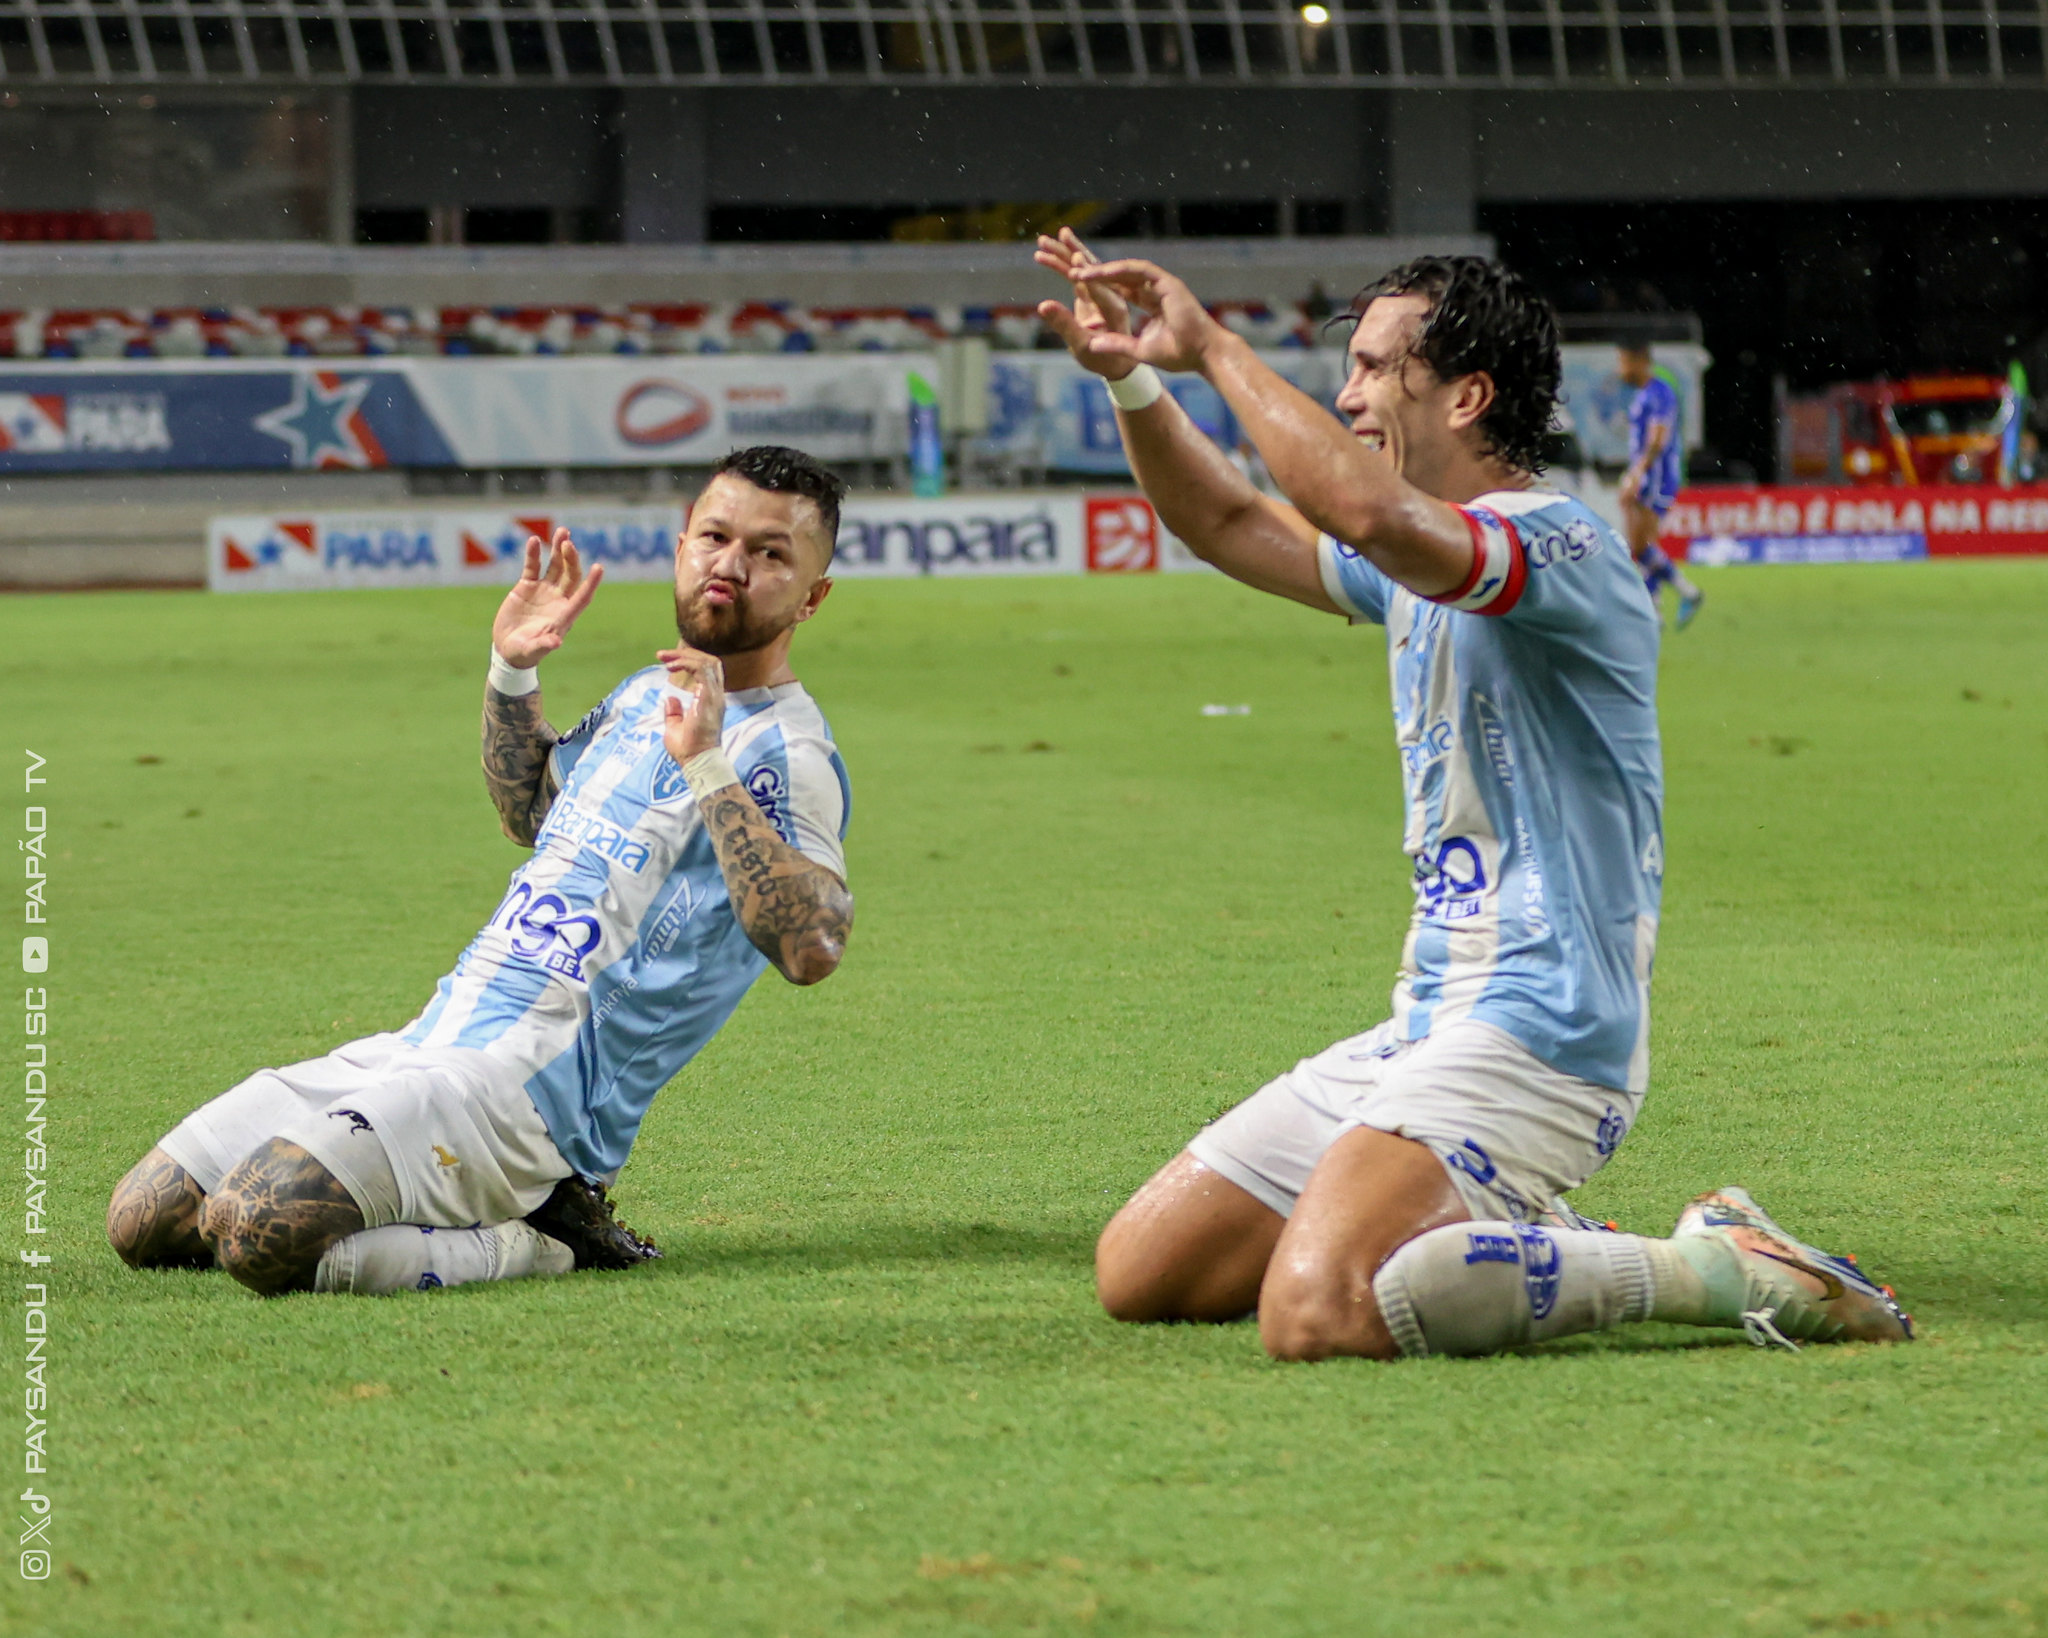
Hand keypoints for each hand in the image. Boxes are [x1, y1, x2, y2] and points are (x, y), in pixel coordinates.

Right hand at [491, 528, 602, 668]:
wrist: (508, 649)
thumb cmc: (525, 653)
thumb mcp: (533, 650)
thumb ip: (544, 645)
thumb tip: (556, 643)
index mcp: (564, 615)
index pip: (582, 596)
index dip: (591, 583)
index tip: (599, 568)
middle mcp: (558, 600)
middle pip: (570, 575)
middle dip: (571, 559)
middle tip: (568, 543)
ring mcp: (544, 590)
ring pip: (555, 566)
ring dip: (558, 549)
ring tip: (563, 531)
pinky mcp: (527, 586)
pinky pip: (532, 566)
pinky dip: (533, 554)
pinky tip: (533, 540)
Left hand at [657, 645, 724, 767]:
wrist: (696, 760)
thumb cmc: (688, 749)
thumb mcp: (675, 727)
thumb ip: (674, 713)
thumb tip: (670, 699)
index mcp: (710, 700)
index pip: (707, 671)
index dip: (688, 661)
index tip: (667, 663)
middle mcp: (716, 695)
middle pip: (709, 661)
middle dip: (686, 653)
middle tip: (664, 655)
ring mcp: (714, 695)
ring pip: (707, 662)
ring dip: (685, 655)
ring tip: (666, 658)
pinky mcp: (708, 696)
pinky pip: (701, 670)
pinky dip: (686, 663)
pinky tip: (671, 666)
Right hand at [1033, 228, 1136, 380]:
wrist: (1117, 363)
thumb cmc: (1103, 360)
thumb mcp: (1082, 347)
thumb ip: (1064, 325)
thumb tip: (1043, 306)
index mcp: (1115, 309)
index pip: (1101, 288)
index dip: (1088, 273)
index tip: (1075, 259)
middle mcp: (1111, 295)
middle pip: (1092, 269)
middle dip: (1073, 252)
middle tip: (1057, 236)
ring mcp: (1101, 292)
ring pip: (1082, 267)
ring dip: (1064, 253)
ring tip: (1043, 240)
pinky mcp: (1092, 292)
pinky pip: (1076, 274)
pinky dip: (1062, 263)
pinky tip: (1048, 253)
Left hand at [1067, 258, 1228, 375]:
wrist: (1203, 354)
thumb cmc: (1179, 356)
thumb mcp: (1140, 351)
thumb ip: (1118, 345)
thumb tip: (1094, 346)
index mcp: (1151, 303)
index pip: (1121, 290)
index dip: (1100, 287)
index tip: (1077, 287)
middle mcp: (1155, 290)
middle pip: (1120, 276)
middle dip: (1096, 272)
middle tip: (1070, 269)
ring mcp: (1162, 284)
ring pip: (1126, 270)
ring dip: (1102, 270)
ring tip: (1078, 272)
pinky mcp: (1167, 282)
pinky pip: (1137, 270)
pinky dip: (1117, 270)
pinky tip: (1098, 273)